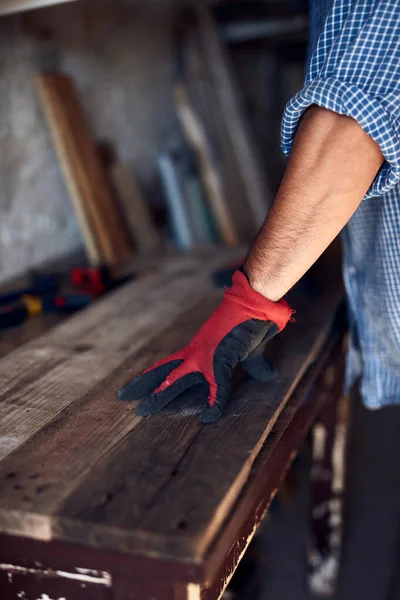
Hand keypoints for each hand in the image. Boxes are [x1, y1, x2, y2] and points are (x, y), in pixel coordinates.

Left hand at [117, 270, 292, 422]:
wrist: (254, 304)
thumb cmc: (249, 323)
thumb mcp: (247, 351)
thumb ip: (253, 366)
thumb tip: (268, 375)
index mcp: (197, 351)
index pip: (169, 366)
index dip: (154, 377)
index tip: (140, 390)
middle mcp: (196, 354)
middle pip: (163, 373)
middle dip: (143, 387)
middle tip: (122, 398)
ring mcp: (206, 357)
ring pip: (176, 380)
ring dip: (160, 397)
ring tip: (141, 410)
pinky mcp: (222, 360)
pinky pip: (218, 388)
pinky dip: (215, 404)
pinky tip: (208, 418)